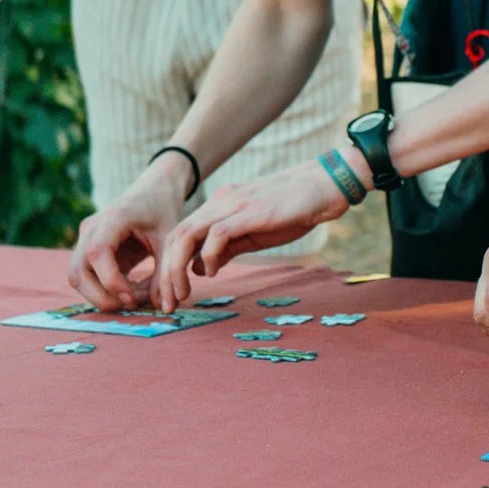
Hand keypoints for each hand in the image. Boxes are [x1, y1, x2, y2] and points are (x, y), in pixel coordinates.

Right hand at [67, 164, 190, 310]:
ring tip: (134, 298)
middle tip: (132, 305)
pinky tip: (131, 290)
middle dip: (101, 296)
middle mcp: (91, 228)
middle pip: (78, 271)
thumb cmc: (162, 210)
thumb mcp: (169, 238)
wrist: (154, 190)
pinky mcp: (88, 249)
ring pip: (76, 277)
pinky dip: (104, 289)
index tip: (133, 298)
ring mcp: (86, 238)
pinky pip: (86, 276)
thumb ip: (165, 271)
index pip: (97, 253)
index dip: (111, 281)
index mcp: (113, 218)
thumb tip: (163, 306)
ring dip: (100, 295)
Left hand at [154, 160, 349, 307]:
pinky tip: (211, 272)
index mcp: (219, 206)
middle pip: (176, 235)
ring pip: (188, 234)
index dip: (169, 264)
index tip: (171, 292)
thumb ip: (226, 248)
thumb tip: (199, 267)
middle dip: (166, 271)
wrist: (322, 186)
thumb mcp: (251, 232)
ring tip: (183, 292)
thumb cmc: (291, 210)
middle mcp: (220, 202)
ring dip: (178, 267)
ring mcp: (233, 205)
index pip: (180, 234)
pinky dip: (207, 256)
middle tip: (168, 301)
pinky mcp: (249, 213)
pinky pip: (217, 235)